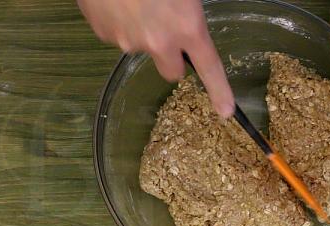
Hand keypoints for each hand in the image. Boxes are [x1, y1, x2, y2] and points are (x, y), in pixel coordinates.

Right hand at [77, 0, 233, 117]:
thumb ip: (191, 14)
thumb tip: (192, 25)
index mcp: (187, 27)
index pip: (210, 69)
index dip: (220, 91)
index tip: (226, 110)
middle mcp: (160, 42)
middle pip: (172, 72)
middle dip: (172, 58)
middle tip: (168, 31)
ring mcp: (128, 41)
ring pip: (143, 49)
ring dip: (144, 35)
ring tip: (138, 4)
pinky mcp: (104, 34)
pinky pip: (118, 36)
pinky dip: (120, 24)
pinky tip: (119, 2)